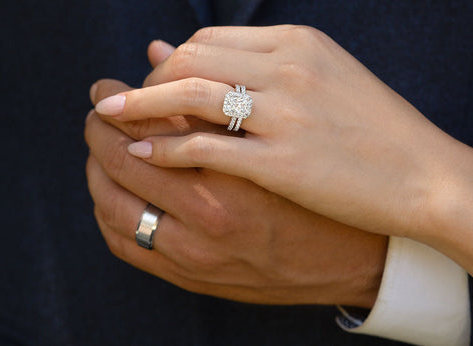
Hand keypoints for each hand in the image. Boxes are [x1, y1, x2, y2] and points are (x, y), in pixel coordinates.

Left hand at [94, 26, 472, 270]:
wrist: (423, 175)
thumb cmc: (372, 130)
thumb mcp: (321, 77)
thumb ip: (256, 64)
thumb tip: (188, 51)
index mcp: (296, 44)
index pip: (207, 41)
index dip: (170, 62)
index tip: (154, 85)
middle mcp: (287, 69)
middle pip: (189, 61)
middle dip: (146, 80)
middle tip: (119, 102)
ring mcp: (284, 115)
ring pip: (188, 97)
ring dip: (141, 106)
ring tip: (109, 118)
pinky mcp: (281, 162)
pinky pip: (205, 148)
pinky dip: (165, 149)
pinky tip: (141, 154)